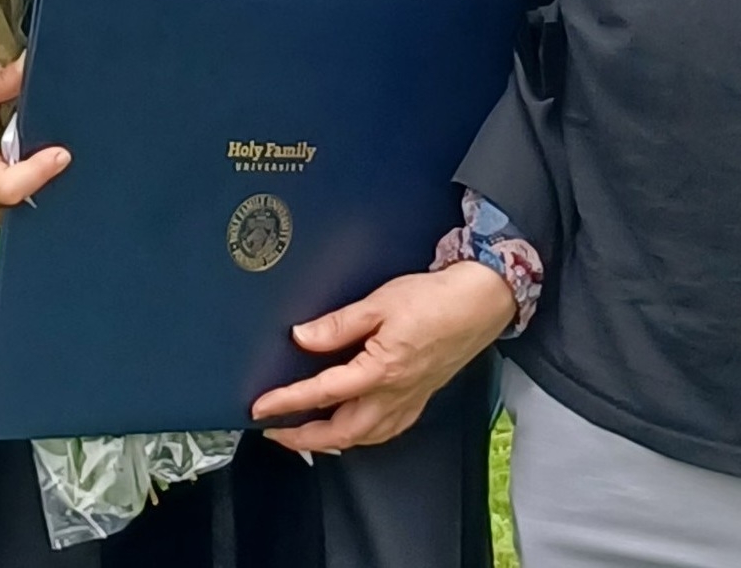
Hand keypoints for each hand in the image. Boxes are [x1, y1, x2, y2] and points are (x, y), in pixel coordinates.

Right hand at [0, 59, 70, 225]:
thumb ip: (2, 81)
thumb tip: (32, 65)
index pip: (12, 187)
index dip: (40, 172)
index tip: (61, 152)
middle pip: (25, 198)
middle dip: (45, 174)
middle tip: (58, 145)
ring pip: (21, 205)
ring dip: (36, 181)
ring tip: (43, 152)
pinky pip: (11, 205)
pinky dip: (24, 185)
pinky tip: (28, 163)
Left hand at [248, 262, 515, 452]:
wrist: (481, 302)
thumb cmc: (434, 299)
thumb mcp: (379, 302)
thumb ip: (338, 325)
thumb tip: (301, 338)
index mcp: (380, 371)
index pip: (322, 394)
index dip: (286, 402)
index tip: (259, 408)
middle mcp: (394, 395)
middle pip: (341, 433)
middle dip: (303, 439)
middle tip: (273, 432)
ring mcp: (409, 401)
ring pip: (363, 438)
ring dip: (330, 441)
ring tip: (304, 433)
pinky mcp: (420, 399)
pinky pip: (385, 432)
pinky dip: (360, 437)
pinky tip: (351, 428)